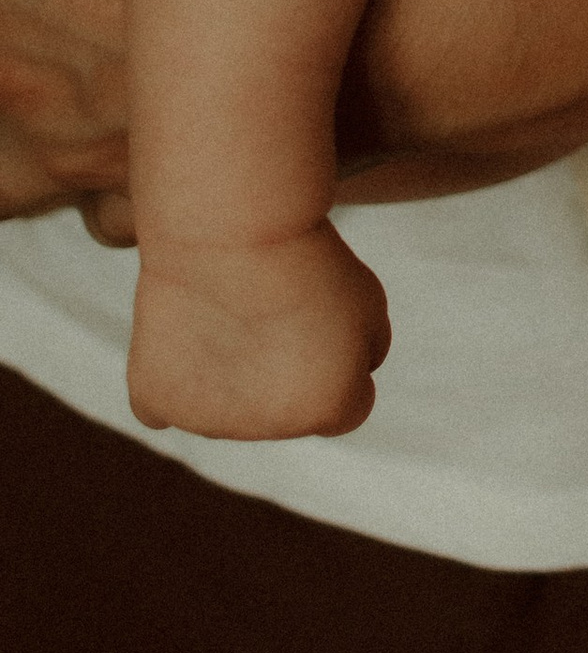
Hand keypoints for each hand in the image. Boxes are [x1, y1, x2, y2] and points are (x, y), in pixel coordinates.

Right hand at [126, 224, 391, 438]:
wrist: (232, 224)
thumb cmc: (304, 255)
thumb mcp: (367, 300)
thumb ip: (363, 351)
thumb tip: (343, 377)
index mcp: (329, 407)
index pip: (346, 408)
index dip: (337, 363)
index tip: (319, 323)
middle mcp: (272, 428)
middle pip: (284, 412)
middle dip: (281, 372)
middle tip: (265, 312)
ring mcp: (208, 420)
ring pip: (225, 410)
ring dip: (227, 379)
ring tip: (223, 312)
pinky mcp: (156, 398)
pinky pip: (163, 408)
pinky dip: (172, 385)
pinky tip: (179, 347)